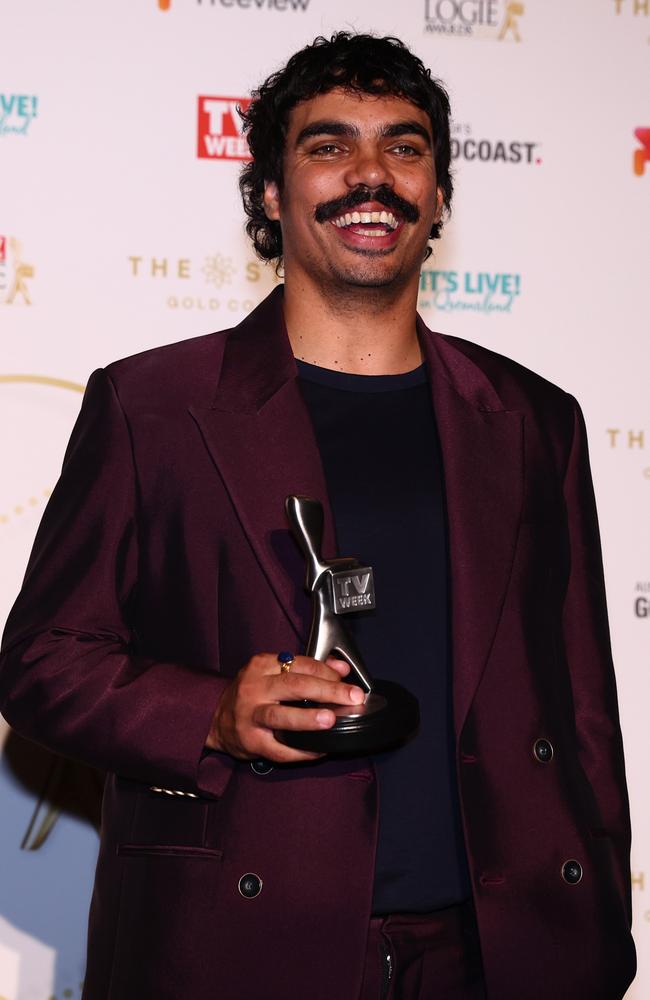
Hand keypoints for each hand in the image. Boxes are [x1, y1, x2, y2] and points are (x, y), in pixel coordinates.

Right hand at [205, 653, 364, 762]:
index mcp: (261, 666)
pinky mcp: (250, 741)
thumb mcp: (274, 672)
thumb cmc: (251, 694)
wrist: (216, 719)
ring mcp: (250, 716)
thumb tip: (341, 668)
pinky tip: (318, 750)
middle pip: (293, 686)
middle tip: (351, 697)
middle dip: (326, 690)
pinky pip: (278, 749)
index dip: (326, 672)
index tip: (346, 680)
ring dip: (307, 718)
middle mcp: (254, 688)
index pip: (299, 664)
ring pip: (280, 716)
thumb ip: (308, 668)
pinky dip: (300, 751)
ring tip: (329, 719)